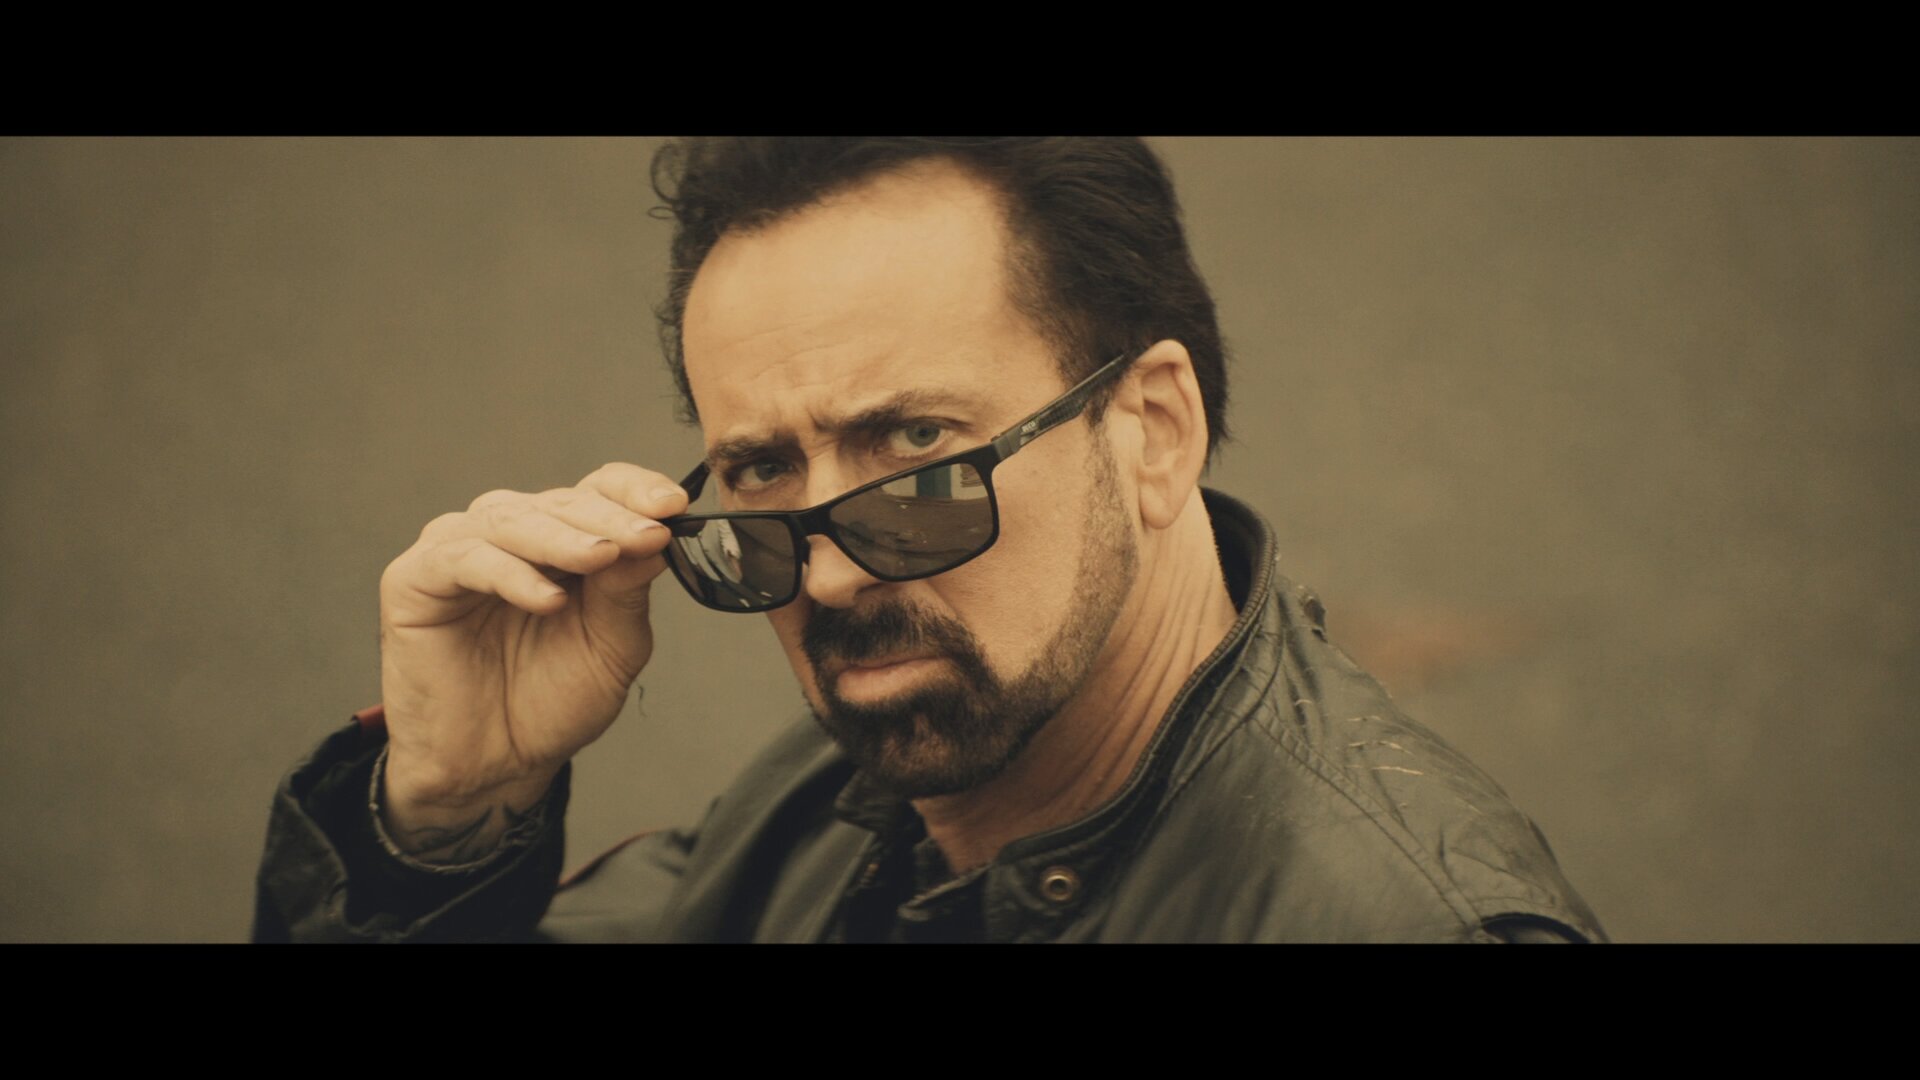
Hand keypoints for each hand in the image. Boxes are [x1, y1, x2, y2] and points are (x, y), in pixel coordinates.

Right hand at [374, 463, 688, 858]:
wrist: (493, 766)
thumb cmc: (550, 703)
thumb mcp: (612, 648)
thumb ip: (627, 592)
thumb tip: (656, 540)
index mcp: (562, 540)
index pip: (599, 490)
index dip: (635, 491)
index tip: (673, 506)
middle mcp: (511, 534)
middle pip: (562, 502)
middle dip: (610, 519)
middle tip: (647, 535)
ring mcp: (460, 550)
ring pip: (513, 520)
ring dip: (564, 538)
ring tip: (602, 557)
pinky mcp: (415, 578)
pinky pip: (464, 559)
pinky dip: (510, 573)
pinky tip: (547, 597)